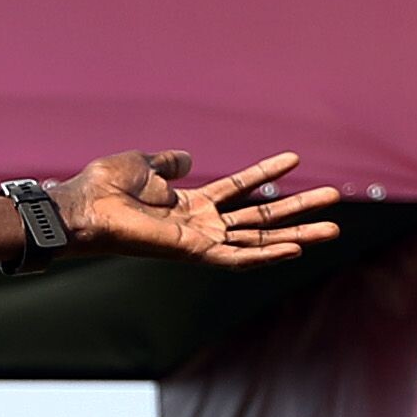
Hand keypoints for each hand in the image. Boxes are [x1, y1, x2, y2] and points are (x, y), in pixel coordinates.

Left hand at [55, 151, 341, 266]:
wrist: (82, 207)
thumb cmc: (103, 187)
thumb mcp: (142, 163)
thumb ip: (168, 161)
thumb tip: (188, 157)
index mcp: (188, 203)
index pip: (238, 189)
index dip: (265, 173)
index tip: (294, 158)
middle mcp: (199, 224)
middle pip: (258, 218)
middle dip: (296, 210)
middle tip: (333, 199)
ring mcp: (199, 240)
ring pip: (257, 240)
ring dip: (295, 235)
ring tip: (333, 228)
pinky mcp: (193, 253)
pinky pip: (235, 258)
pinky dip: (265, 256)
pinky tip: (294, 249)